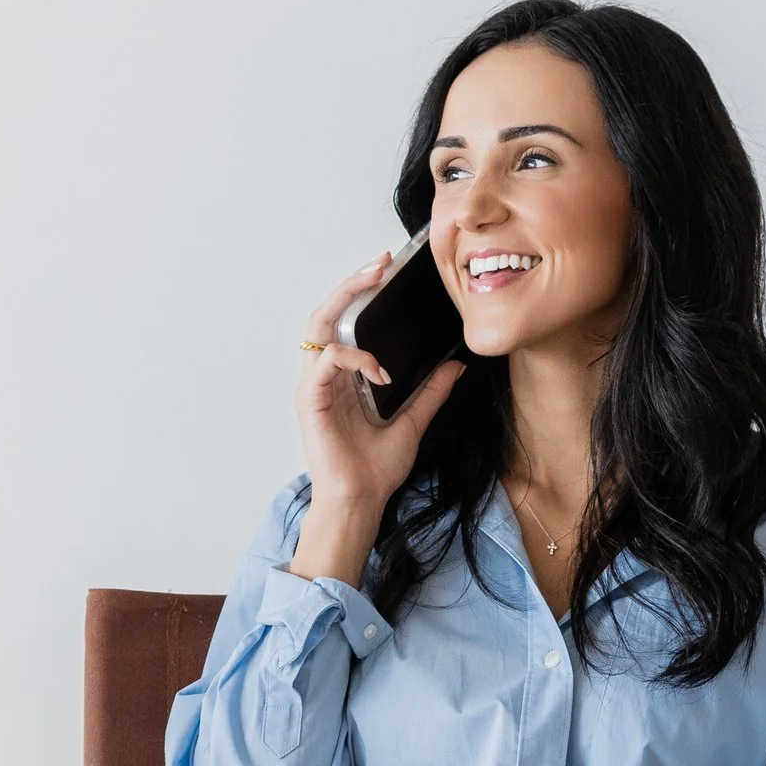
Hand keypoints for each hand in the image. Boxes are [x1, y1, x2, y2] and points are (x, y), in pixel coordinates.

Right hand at [291, 252, 464, 578]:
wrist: (362, 502)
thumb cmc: (375, 470)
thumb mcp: (415, 421)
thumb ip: (431, 391)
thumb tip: (455, 365)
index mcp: (343, 378)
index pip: (344, 321)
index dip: (359, 291)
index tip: (385, 270)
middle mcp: (324, 377)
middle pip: (325, 313)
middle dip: (350, 283)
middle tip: (379, 264)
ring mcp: (314, 386)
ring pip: (318, 328)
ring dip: (346, 304)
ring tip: (373, 289)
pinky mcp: (310, 401)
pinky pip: (327, 362)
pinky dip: (355, 358)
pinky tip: (379, 372)